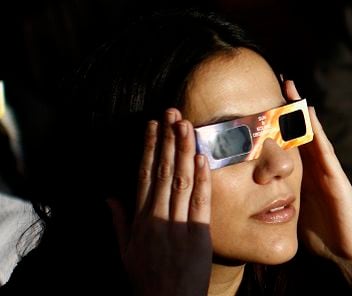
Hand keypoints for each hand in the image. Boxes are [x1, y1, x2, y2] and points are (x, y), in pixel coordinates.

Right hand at [109, 109, 211, 295]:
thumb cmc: (147, 278)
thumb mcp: (125, 250)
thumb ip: (119, 221)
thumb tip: (108, 195)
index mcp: (139, 221)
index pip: (144, 176)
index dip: (149, 149)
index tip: (152, 125)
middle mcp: (156, 220)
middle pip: (163, 172)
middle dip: (166, 140)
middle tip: (171, 112)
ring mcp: (177, 227)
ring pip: (181, 181)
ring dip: (184, 150)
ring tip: (186, 124)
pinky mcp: (198, 235)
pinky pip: (200, 202)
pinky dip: (202, 179)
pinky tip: (203, 157)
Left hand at [286, 80, 351, 290]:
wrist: (350, 252)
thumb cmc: (325, 234)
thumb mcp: (297, 210)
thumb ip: (283, 198)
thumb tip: (259, 195)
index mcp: (306, 174)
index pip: (291, 142)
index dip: (279, 122)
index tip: (266, 100)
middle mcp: (318, 167)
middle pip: (302, 131)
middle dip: (292, 107)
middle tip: (280, 80)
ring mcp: (328, 170)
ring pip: (313, 134)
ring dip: (302, 112)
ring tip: (292, 88)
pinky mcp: (337, 179)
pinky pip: (324, 151)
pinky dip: (316, 132)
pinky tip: (309, 115)